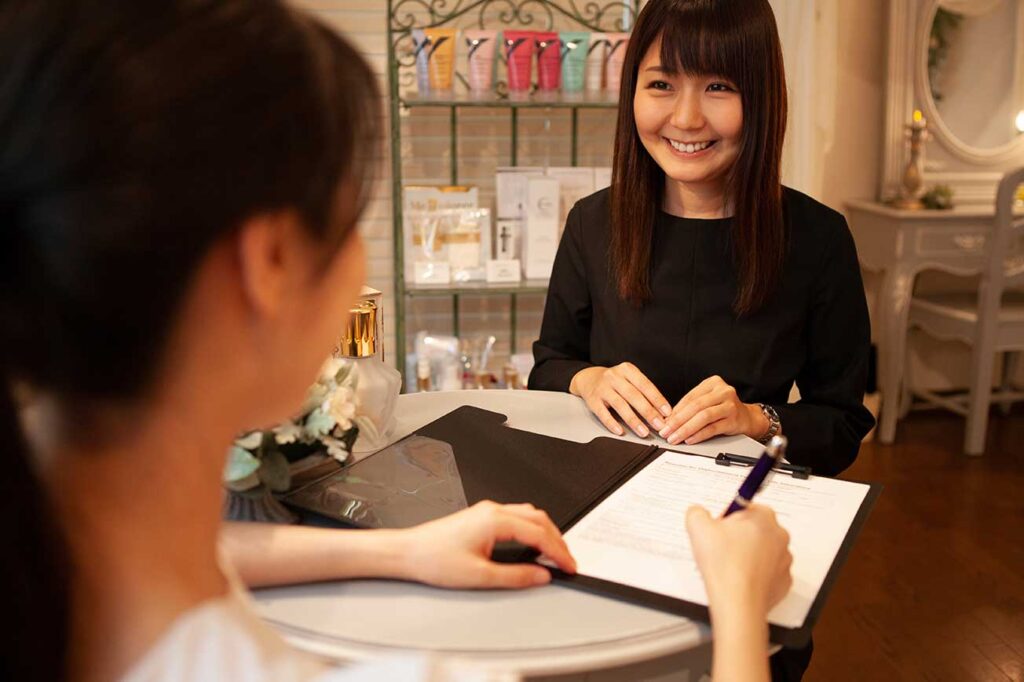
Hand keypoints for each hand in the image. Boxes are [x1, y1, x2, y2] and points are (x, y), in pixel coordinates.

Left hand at [399, 501, 576, 588]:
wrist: (408, 552)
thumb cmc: (435, 559)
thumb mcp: (480, 576)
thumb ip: (516, 576)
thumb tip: (541, 575)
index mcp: (495, 520)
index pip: (539, 534)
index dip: (558, 552)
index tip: (569, 566)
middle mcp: (493, 510)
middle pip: (539, 519)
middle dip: (557, 540)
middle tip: (567, 561)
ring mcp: (487, 511)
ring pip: (529, 515)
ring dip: (546, 532)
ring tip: (553, 553)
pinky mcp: (481, 517)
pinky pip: (516, 517)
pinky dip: (532, 529)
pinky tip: (531, 544)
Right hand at [570, 363, 671, 437]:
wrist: (589, 378)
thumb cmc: (615, 382)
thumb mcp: (629, 379)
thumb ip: (643, 392)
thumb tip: (660, 413)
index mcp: (627, 370)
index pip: (645, 385)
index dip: (657, 399)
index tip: (667, 413)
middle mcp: (614, 377)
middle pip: (634, 396)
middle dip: (648, 412)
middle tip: (659, 425)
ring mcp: (602, 388)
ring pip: (620, 405)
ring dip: (634, 420)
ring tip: (644, 432)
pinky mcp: (592, 400)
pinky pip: (603, 413)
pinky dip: (612, 423)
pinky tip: (620, 431)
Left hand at [659, 375, 767, 444]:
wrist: (748, 418)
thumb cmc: (724, 409)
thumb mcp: (708, 401)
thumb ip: (691, 406)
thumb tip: (669, 419)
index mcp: (713, 383)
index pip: (690, 397)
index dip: (675, 411)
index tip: (663, 422)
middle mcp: (723, 391)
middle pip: (695, 406)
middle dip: (677, 421)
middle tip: (666, 431)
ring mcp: (730, 404)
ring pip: (703, 417)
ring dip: (686, 429)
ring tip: (675, 437)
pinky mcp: (734, 419)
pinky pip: (713, 428)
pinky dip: (699, 435)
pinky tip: (690, 439)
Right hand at [685, 504, 792, 618]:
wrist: (738, 604)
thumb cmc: (724, 565)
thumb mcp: (698, 527)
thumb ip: (697, 512)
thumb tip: (699, 513)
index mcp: (763, 517)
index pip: (743, 509)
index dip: (726, 521)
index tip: (717, 533)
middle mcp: (779, 536)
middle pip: (753, 530)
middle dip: (737, 538)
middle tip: (720, 551)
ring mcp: (784, 560)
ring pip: (761, 552)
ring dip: (746, 556)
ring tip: (728, 568)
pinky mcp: (783, 582)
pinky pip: (766, 573)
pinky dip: (754, 575)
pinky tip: (739, 580)